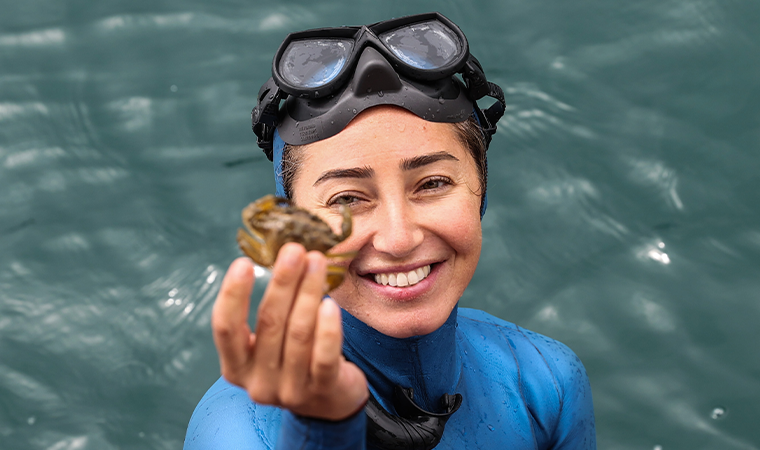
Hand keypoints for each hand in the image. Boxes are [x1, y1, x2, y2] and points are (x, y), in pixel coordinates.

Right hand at [212, 243, 368, 420]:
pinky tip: (331, 304)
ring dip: (308, 293)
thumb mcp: (271, 342)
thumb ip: (270, 310)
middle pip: (268, 323)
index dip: (232, 294)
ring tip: (317, 263)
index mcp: (236, 367)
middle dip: (282, 282)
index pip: (225, 328)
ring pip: (298, 334)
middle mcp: (258, 382)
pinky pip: (324, 356)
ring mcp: (289, 391)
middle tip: (294, 250)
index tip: (243, 262)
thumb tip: (281, 257)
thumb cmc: (295, 358)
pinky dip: (328, 328)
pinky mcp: (322, 391)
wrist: (329, 403)